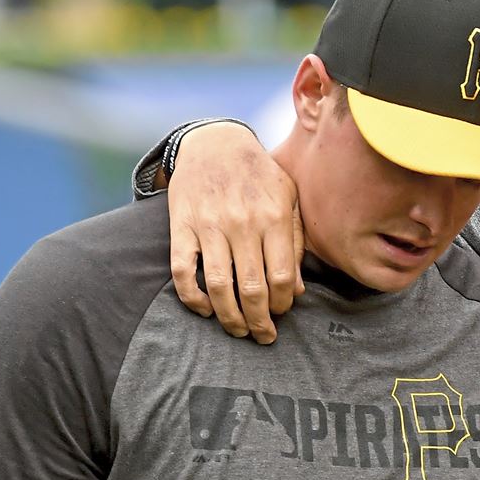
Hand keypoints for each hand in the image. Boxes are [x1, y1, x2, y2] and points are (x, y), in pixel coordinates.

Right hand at [167, 122, 303, 343]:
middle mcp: (242, 222)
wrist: (215, 143)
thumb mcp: (288, 199)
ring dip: (230, 317)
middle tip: (263, 336)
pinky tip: (206, 310)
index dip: (283, 303)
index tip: (281, 312)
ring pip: (219, 286)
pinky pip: (183, 271)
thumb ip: (295, 243)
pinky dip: (192, 298)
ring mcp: (209, 225)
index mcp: (273, 216)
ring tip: (238, 330)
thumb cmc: (260, 176)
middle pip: (252, 288)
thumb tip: (298, 290)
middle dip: (260, 321)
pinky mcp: (181, 226)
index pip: (283, 275)